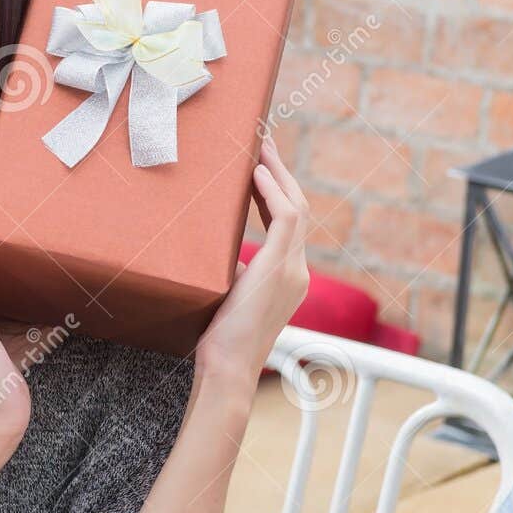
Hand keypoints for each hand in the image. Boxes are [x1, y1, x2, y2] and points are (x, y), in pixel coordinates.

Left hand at [196, 135, 310, 383]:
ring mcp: (294, 270)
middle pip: (297, 207)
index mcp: (288, 274)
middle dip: (279, 173)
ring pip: (295, 208)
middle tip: (261, 144)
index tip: (258, 166)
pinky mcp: (281, 270)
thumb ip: (232, 269)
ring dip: (277, 174)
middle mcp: (298, 269)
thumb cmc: (219, 337)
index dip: (274, 190)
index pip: (288, 221)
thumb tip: (215, 248)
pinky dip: (273, 193)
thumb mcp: (227, 292)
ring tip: (260, 148)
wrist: (226, 368)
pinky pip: (286, 220)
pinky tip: (256, 174)